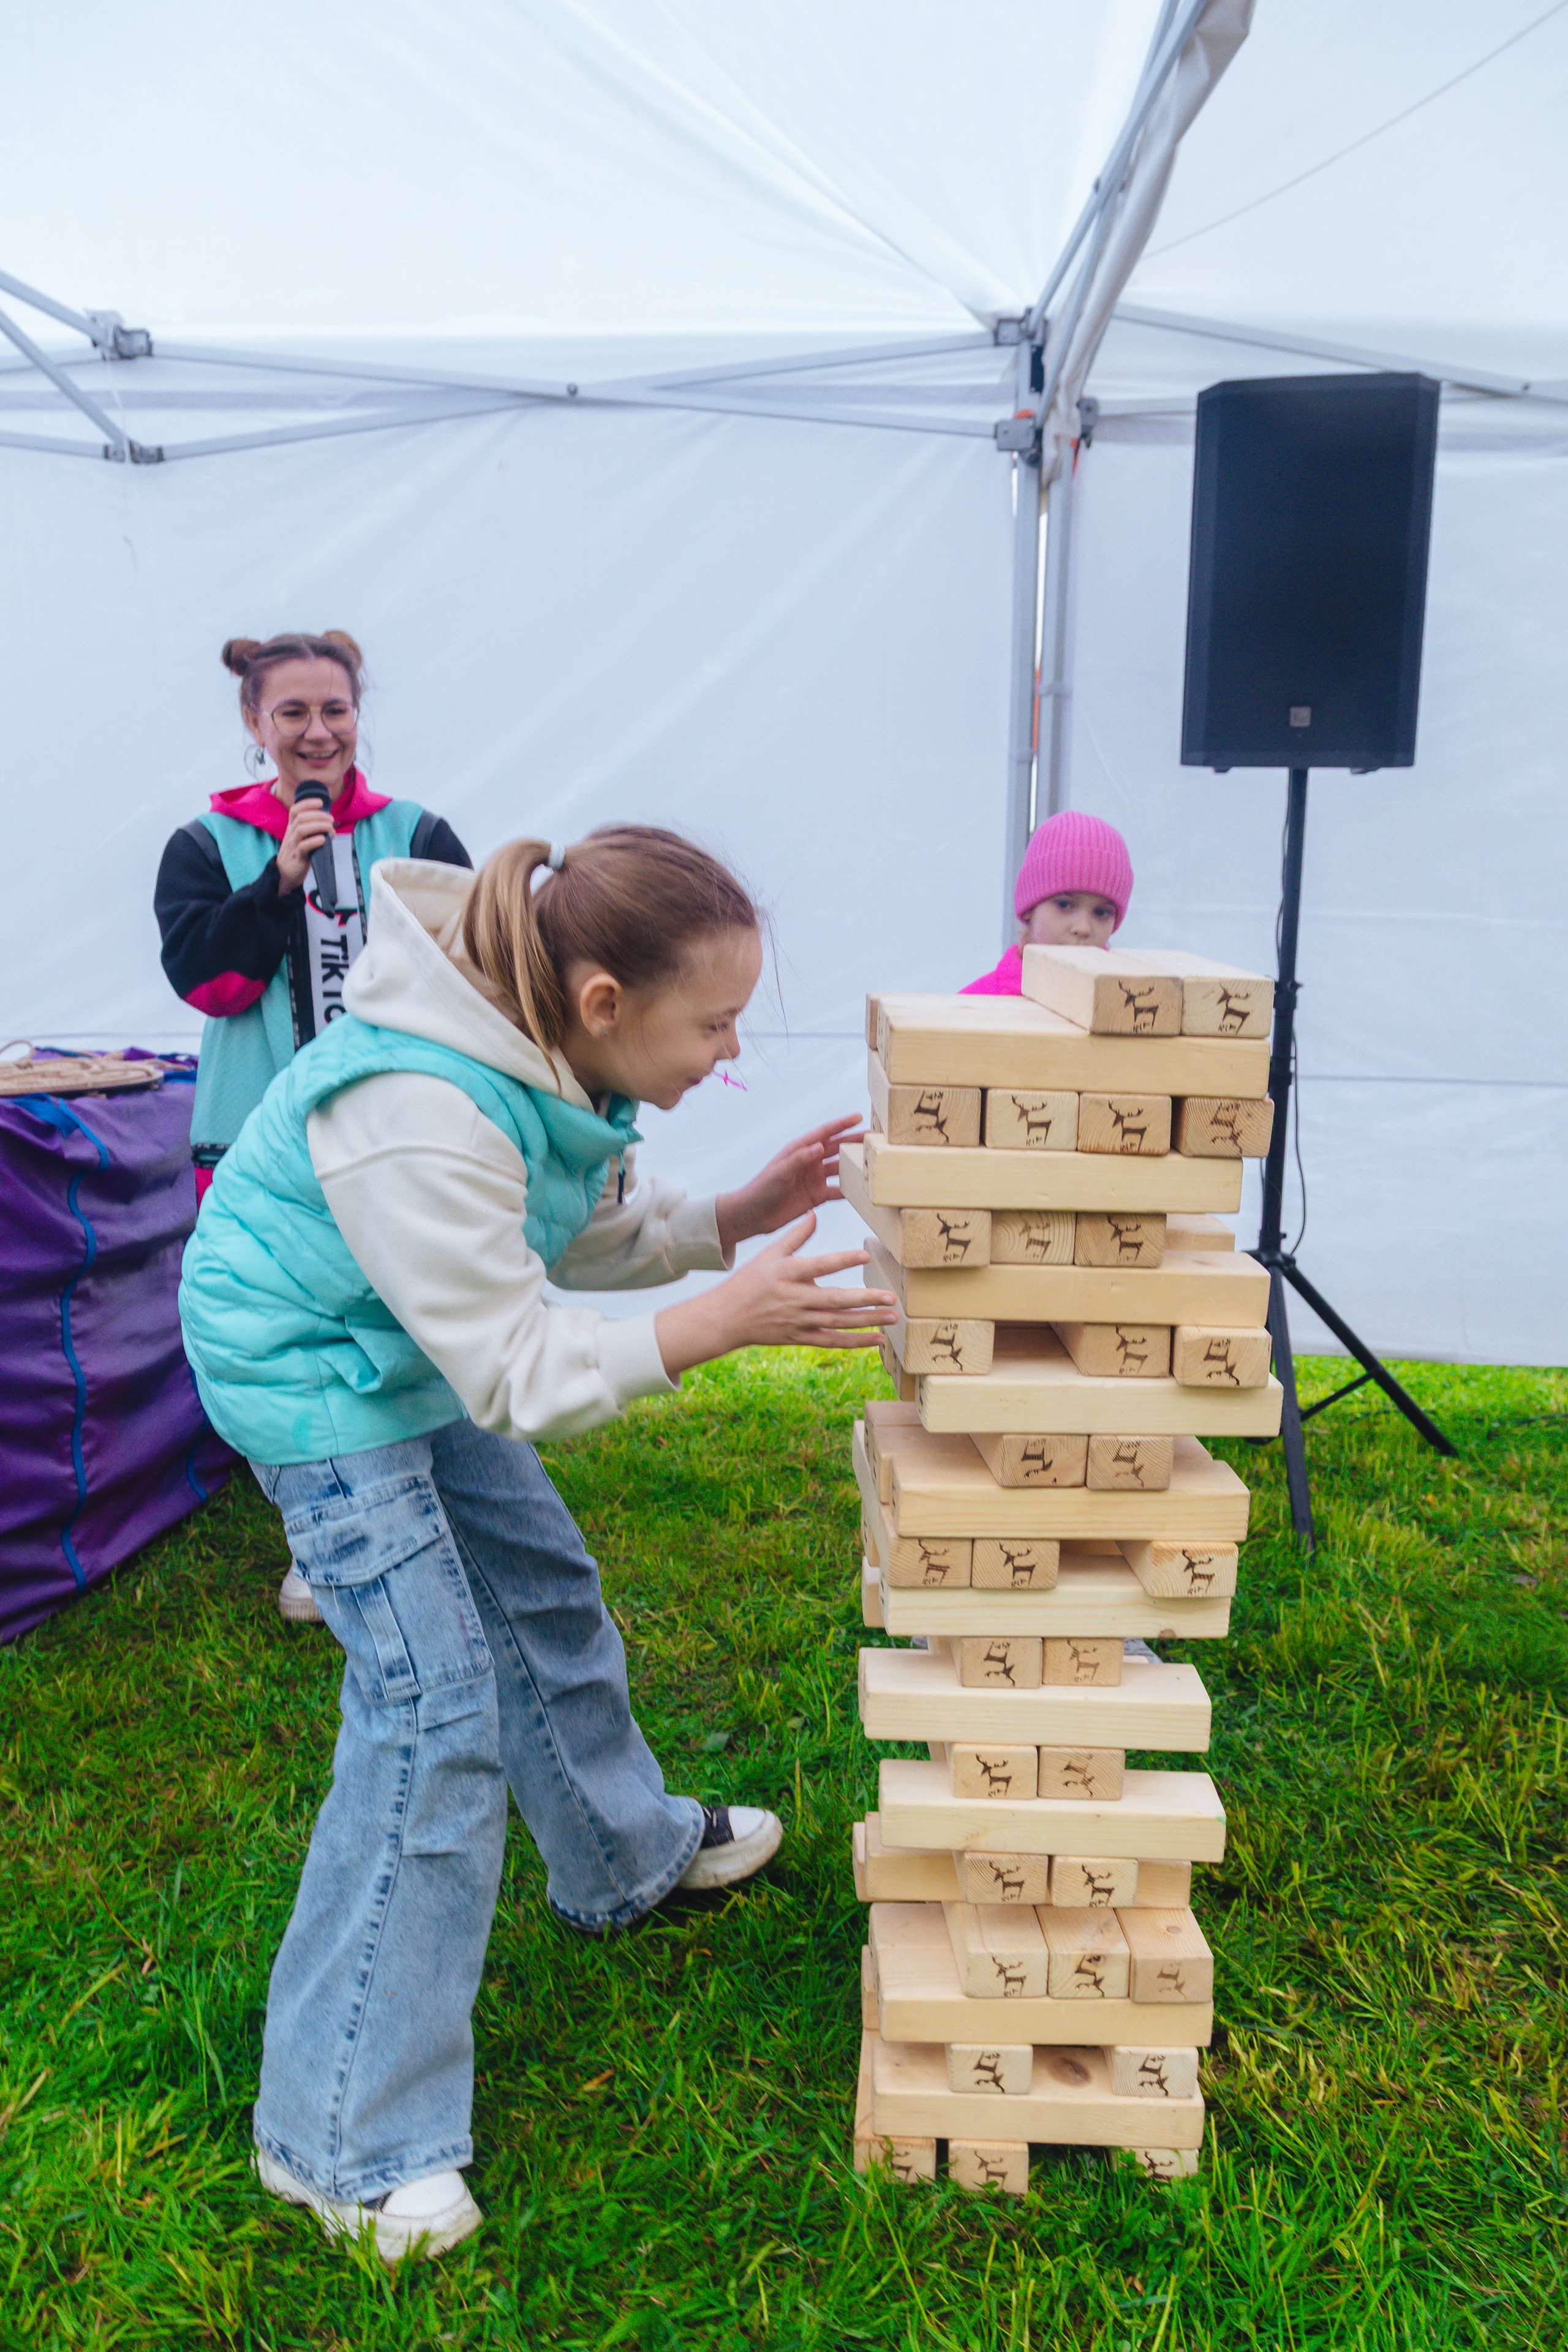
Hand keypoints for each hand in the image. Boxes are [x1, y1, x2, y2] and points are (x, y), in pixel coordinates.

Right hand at [276, 793, 335, 891]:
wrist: (285, 874)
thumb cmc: (298, 854)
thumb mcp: (301, 839)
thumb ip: (310, 829)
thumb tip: (329, 822)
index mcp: (292, 827)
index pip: (295, 810)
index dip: (306, 803)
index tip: (320, 802)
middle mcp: (291, 833)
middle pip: (301, 817)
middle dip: (318, 815)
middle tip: (331, 819)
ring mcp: (293, 844)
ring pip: (302, 829)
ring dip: (319, 826)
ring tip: (330, 829)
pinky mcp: (297, 857)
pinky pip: (304, 846)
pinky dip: (315, 841)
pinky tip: (324, 840)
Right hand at [655, 1212, 895, 1376]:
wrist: (728, 1317)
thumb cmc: (749, 1281)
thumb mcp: (769, 1254)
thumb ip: (795, 1235)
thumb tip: (814, 1213)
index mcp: (788, 1273)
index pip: (819, 1265)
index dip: (842, 1260)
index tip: (866, 1254)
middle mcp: (795, 1298)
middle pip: (835, 1300)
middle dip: (865, 1299)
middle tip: (892, 1297)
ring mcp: (798, 1321)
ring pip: (838, 1323)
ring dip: (867, 1320)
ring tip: (893, 1316)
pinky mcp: (800, 1338)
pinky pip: (832, 1341)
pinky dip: (855, 1342)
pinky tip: (878, 1339)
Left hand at [715, 1115, 866, 1252]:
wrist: (752, 1215)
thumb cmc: (760, 1189)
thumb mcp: (779, 1172)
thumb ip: (799, 1160)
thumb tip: (819, 1146)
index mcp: (799, 1150)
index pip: (824, 1133)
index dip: (841, 1124)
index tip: (858, 1117)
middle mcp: (809, 1162)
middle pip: (837, 1149)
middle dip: (855, 1142)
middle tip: (875, 1139)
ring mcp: (814, 1179)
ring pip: (840, 1169)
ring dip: (855, 1166)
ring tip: (875, 1163)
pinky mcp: (817, 1196)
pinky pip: (837, 1191)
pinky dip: (850, 1190)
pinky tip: (864, 1190)